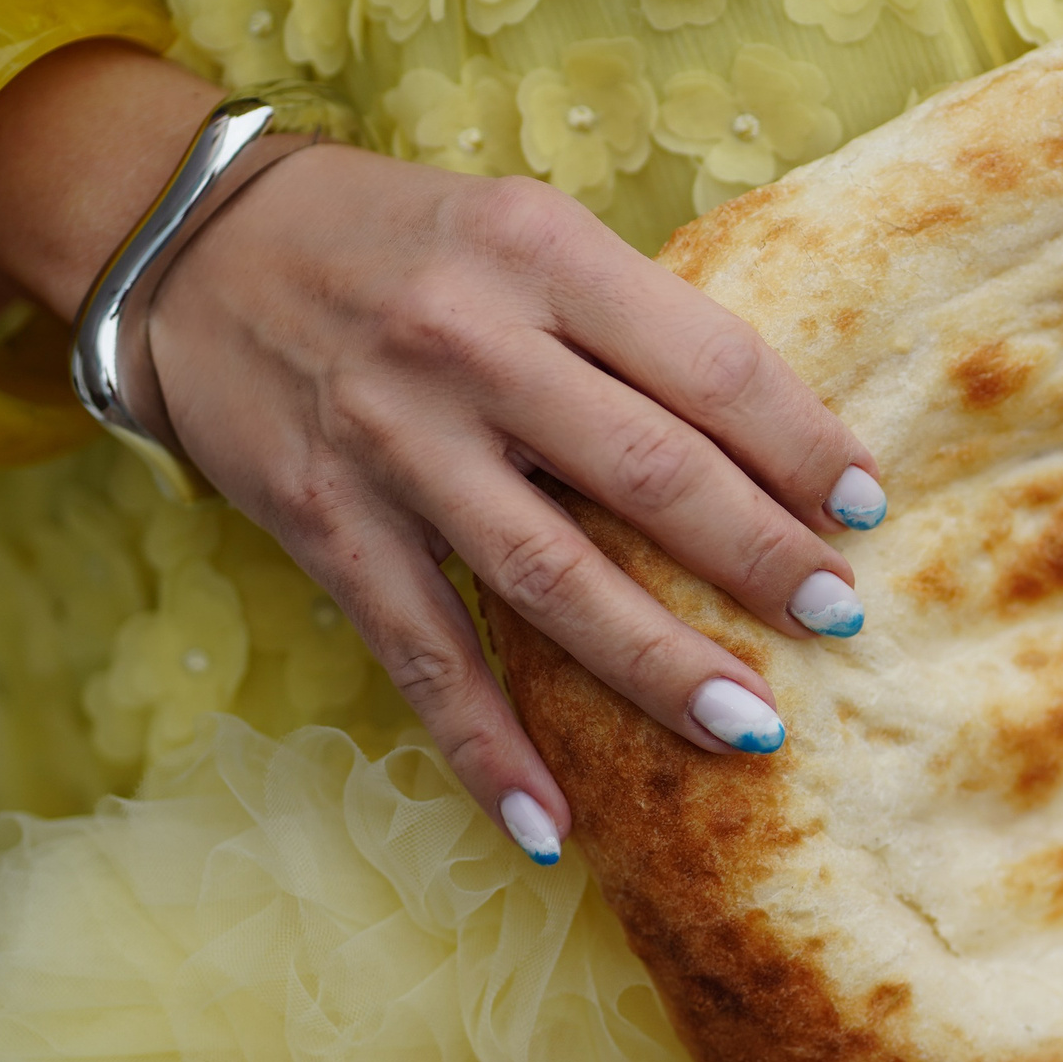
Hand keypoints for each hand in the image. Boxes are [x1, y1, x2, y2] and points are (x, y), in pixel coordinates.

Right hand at [146, 145, 882, 857]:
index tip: (868, 507)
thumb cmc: (402, 241)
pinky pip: (422, 655)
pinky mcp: (327, 525)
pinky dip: (485, 748)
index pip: (708, 363)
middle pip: (646, 471)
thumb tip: (774, 445)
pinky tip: (551, 828)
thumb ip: (631, 322)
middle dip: (758, 557)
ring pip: (548, 577)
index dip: (801, 443)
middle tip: (841, 616)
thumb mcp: (526, 233)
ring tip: (751, 727)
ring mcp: (393, 443)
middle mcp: (470, 344)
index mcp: (542, 254)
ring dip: (656, 663)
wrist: (194, 245)